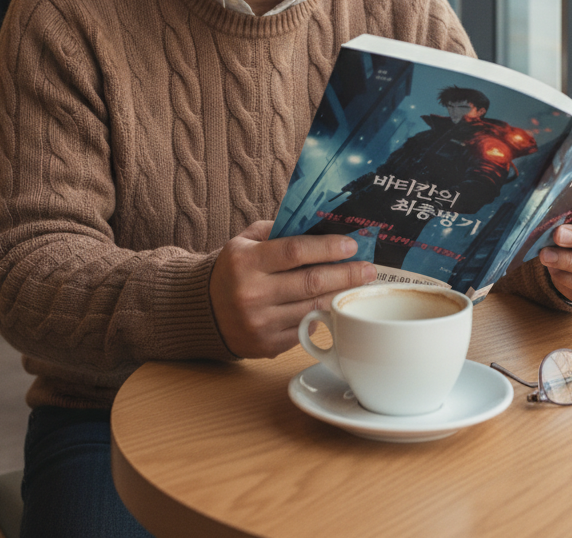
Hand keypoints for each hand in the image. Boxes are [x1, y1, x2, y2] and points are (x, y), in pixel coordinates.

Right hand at [210, 221, 376, 358]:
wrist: (202, 309)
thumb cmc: (233, 268)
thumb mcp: (246, 240)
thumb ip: (279, 231)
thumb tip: (322, 226)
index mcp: (246, 261)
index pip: (295, 251)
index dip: (327, 247)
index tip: (352, 244)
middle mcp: (252, 293)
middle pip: (310, 283)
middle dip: (346, 274)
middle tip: (369, 268)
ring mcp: (259, 323)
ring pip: (312, 309)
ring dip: (341, 296)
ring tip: (360, 286)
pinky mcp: (266, 345)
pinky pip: (305, 330)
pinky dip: (323, 317)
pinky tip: (336, 305)